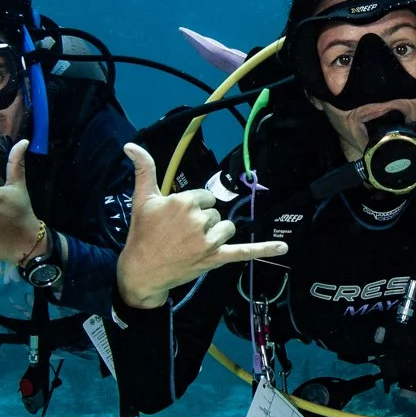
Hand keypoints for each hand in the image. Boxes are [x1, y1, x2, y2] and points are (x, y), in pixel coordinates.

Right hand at [114, 143, 286, 309]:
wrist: (141, 271)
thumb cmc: (141, 234)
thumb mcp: (142, 199)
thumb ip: (144, 169)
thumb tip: (132, 145)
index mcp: (184, 201)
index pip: (204, 196)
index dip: (192, 206)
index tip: (176, 219)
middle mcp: (198, 219)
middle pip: (214, 212)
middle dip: (201, 221)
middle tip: (179, 234)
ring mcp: (208, 241)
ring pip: (226, 227)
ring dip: (215, 234)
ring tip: (194, 243)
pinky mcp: (215, 258)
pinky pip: (244, 252)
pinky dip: (264, 249)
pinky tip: (283, 246)